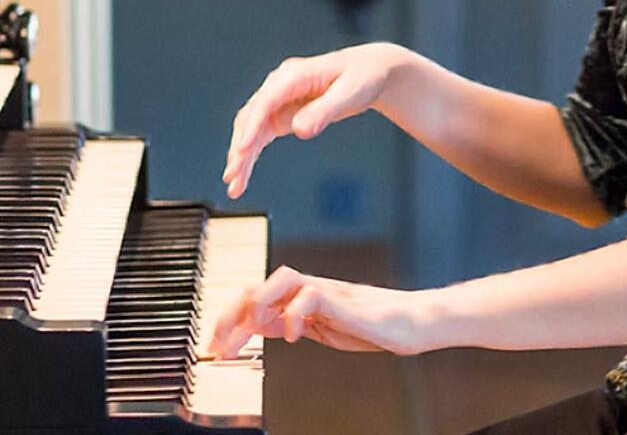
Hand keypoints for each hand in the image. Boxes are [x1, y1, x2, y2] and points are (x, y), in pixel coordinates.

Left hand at [207, 265, 439, 358]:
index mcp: (301, 299)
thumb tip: (260, 326)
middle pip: (261, 285)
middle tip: (217, 342)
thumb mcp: (321, 328)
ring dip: (259, 302)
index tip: (215, 347)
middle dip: (233, 313)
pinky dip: (295, 312)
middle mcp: (309, 290)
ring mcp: (327, 291)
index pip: (256, 299)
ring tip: (249, 329)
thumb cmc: (373, 325)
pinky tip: (291, 334)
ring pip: (282, 278)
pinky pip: (312, 294)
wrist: (411, 322)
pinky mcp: (344, 299)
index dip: (230, 320)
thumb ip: (292, 322)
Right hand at [222, 42, 410, 198]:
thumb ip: (323, 111)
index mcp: (294, 75)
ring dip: (240, 155)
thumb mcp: (349, 94)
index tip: (242, 149)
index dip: (252, 126)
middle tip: (233, 174)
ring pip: (250, 129)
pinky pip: (260, 136)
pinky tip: (243, 174)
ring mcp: (279, 100)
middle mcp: (280, 86)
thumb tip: (301, 130)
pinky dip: (250, 154)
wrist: (368, 72)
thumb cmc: (361, 77)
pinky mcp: (282, 114)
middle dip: (240, 147)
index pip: (265, 101)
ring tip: (234, 183)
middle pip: (251, 117)